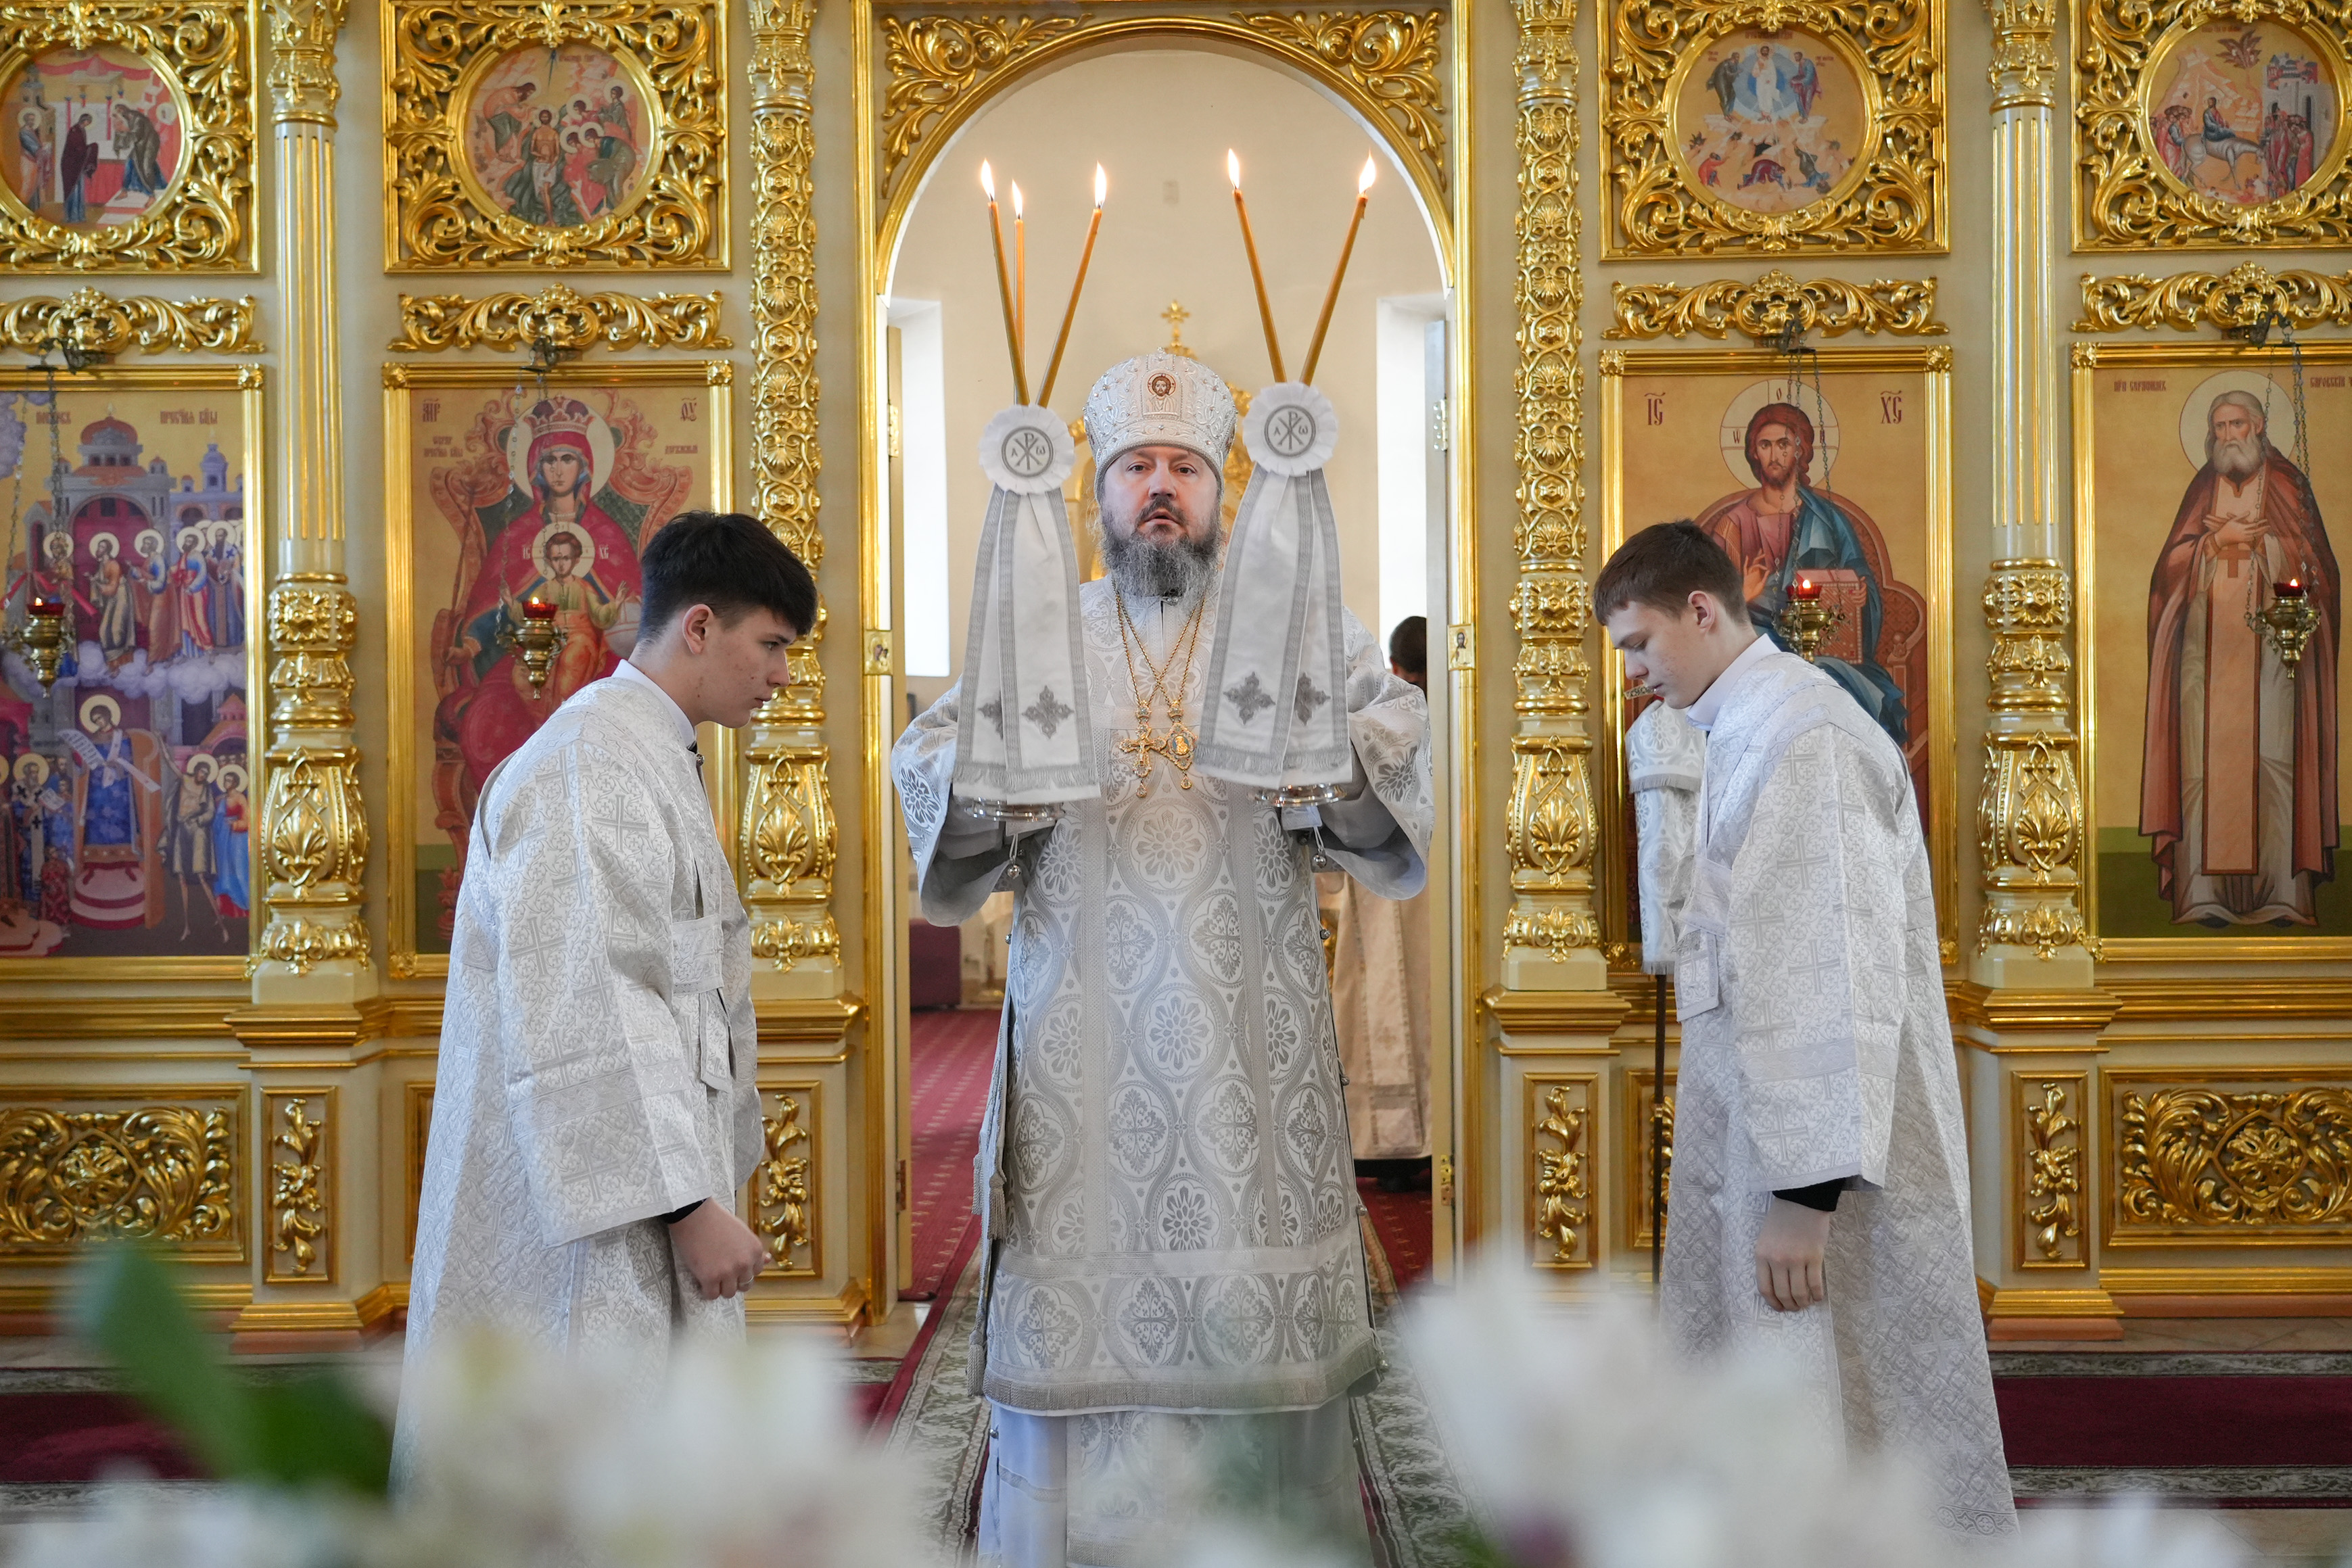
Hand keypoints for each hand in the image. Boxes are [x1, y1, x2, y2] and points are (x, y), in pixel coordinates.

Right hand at [668, 1201, 766, 1299]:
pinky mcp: (710, 1278)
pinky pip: (711, 1295)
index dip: (743, 1270)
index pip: (755, 1272)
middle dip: (734, 1280)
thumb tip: (768, 1259)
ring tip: (711, 1274)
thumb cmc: (717, 1220)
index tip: (732, 1264)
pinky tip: (702, 1279)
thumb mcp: (742, 1232)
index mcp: (755, 1250)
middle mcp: (745, 1263)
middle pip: (744, 1285)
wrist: (694, 1215)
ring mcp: (728, 1272)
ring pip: (729, 1293)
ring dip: (720, 1287)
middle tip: (721, 1270)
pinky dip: (706, 1290)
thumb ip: (752, 1249)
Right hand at [1741, 558, 1770, 602]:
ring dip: (1758, 560)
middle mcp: (1753, 573)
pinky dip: (1746, 563)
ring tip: (1762, 555)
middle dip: (1759, 556)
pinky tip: (1747, 557)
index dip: (1762, 560)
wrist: (1748, 597)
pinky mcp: (1745, 576)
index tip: (1766, 555)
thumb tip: (1768, 570)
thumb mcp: (1762, 584)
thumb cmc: (1755, 592)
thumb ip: (1765, 577)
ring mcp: (1749, 574)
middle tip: (1763, 551)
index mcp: (1757, 574)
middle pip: (1756, 562)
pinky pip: (1745, 568)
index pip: (1759, 564)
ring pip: (1753, 564)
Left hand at [1754, 1198, 1832, 1312]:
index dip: (1772, 1302)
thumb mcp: (1765, 1238)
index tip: (1779, 1307)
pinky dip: (1817, 1294)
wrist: (1801, 1200)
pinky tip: (1818, 1297)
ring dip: (1803, 1302)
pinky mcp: (1814, 1257)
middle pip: (1783, 1293)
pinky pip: (1815, 1283)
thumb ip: (1768, 1259)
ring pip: (1799, 1292)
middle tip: (1795, 1308)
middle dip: (1789, 1305)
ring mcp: (1796, 1259)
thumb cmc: (1781, 1218)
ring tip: (1806, 1303)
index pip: (1764, 1287)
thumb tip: (1776, 1284)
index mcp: (1761, 1255)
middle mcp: (1777, 1260)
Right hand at [2207, 514, 2265, 552]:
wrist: (2221, 539)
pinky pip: (2252, 539)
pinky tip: (2259, 534)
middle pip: (2257, 531)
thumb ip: (2241, 516)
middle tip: (2269, 526)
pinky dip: (2257, 536)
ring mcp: (2244, 538)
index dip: (2261, 522)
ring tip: (2266, 530)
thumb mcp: (2232, 520)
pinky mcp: (2243, 541)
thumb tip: (2249, 512)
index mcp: (2242, 528)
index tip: (2265, 519)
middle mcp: (2244, 533)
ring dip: (2261, 533)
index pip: (2254, 524)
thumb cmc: (2226, 528)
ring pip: (2255, 536)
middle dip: (2264, 528)